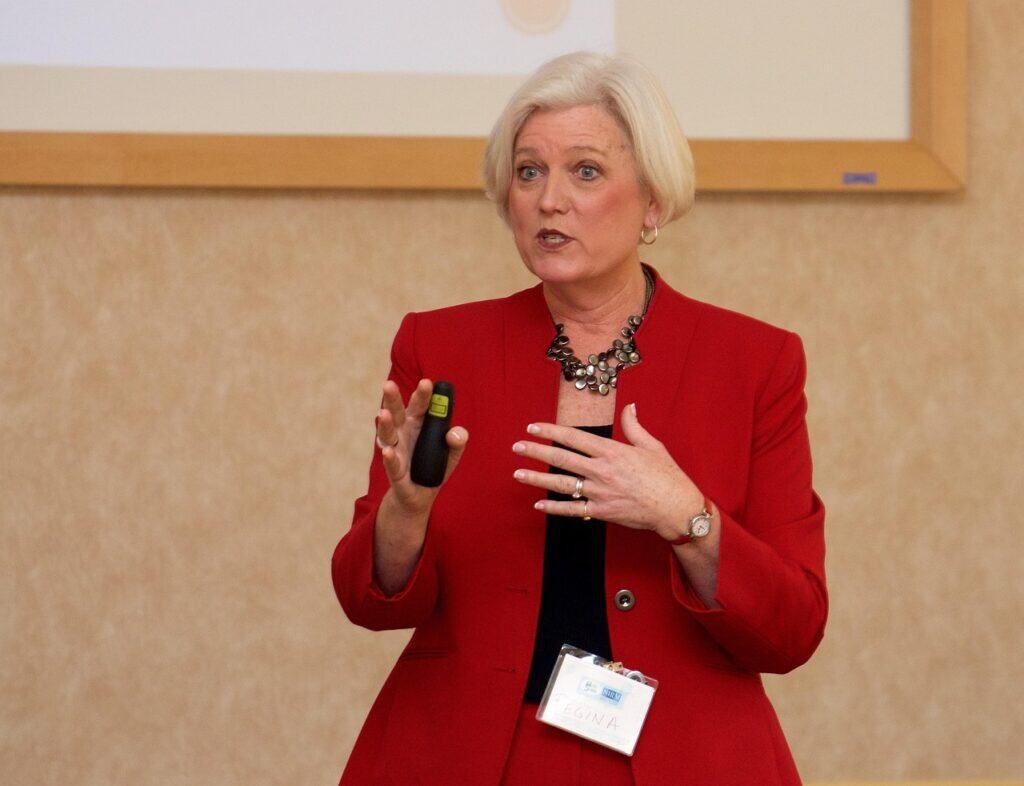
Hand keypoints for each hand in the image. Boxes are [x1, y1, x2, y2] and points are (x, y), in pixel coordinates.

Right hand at [375, 378, 467, 515]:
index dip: (423, 394)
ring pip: (388, 435)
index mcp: (417, 423)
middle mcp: (403, 433)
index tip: (427, 382)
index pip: (420, 405)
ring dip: (385, 424)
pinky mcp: (395, 471)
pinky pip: (391, 463)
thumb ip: (457, 441)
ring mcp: (397, 450)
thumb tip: (455, 433)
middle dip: (393, 399)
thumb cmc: (434, 465)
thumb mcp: (452, 453)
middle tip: (389, 384)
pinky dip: (389, 457)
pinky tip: (388, 451)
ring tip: (383, 414)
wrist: (421, 495)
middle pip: (397, 413)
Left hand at [511, 402, 702, 540]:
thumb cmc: (667, 476)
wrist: (676, 509)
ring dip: (537, 479)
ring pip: (562, 484)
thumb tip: (629, 406)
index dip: (551, 431)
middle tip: (517, 447)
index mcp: (612, 451)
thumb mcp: (652, 446)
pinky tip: (538, 504)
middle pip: (562, 458)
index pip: (574, 437)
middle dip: (536, 452)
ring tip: (518, 474)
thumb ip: (634, 426)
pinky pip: (573, 510)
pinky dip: (554, 508)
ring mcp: (600, 493)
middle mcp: (602, 471)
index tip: (533, 427)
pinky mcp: (602, 512)